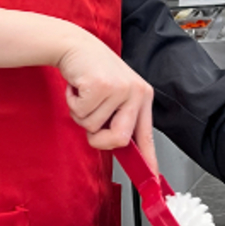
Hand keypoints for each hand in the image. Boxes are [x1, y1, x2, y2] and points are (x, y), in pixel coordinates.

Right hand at [57, 34, 158, 176]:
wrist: (75, 45)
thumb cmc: (93, 72)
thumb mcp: (114, 95)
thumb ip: (119, 119)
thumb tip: (118, 147)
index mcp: (142, 97)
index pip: (147, 135)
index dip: (149, 160)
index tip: (152, 180)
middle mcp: (136, 92)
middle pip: (120, 139)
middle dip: (98, 138)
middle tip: (90, 119)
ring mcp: (119, 88)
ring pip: (94, 127)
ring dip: (81, 114)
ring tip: (84, 94)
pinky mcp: (101, 85)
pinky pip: (81, 113)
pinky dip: (72, 103)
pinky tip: (77, 87)